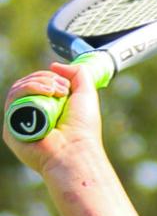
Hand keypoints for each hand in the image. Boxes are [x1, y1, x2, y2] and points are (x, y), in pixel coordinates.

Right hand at [2, 58, 103, 174]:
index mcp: (46, 108)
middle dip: (45, 79)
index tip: (66, 85)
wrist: (76, 150)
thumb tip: (54, 66)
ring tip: (55, 91)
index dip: (50, 77)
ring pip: (17, 90)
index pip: (38, 83)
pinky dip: (27, 90)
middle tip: (62, 89)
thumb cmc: (83, 127)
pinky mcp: (11, 129)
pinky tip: (46, 94)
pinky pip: (12, 102)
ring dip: (37, 83)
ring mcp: (20, 122)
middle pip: (26, 84)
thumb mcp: (86, 93)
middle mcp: (32, 114)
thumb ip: (78, 73)